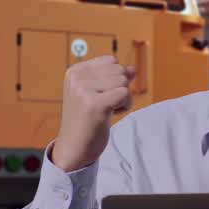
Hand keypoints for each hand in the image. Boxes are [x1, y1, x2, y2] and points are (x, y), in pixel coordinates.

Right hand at [50, 55, 135, 171]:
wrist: (74, 147)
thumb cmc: (88, 120)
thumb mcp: (100, 93)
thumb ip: (115, 78)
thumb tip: (133, 68)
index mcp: (75, 71)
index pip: (111, 61)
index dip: (115, 79)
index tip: (101, 95)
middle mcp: (76, 78)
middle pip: (119, 70)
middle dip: (120, 88)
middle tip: (105, 105)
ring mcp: (83, 90)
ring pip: (124, 81)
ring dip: (123, 98)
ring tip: (107, 110)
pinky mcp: (94, 104)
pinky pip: (125, 94)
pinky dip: (124, 106)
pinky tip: (110, 115)